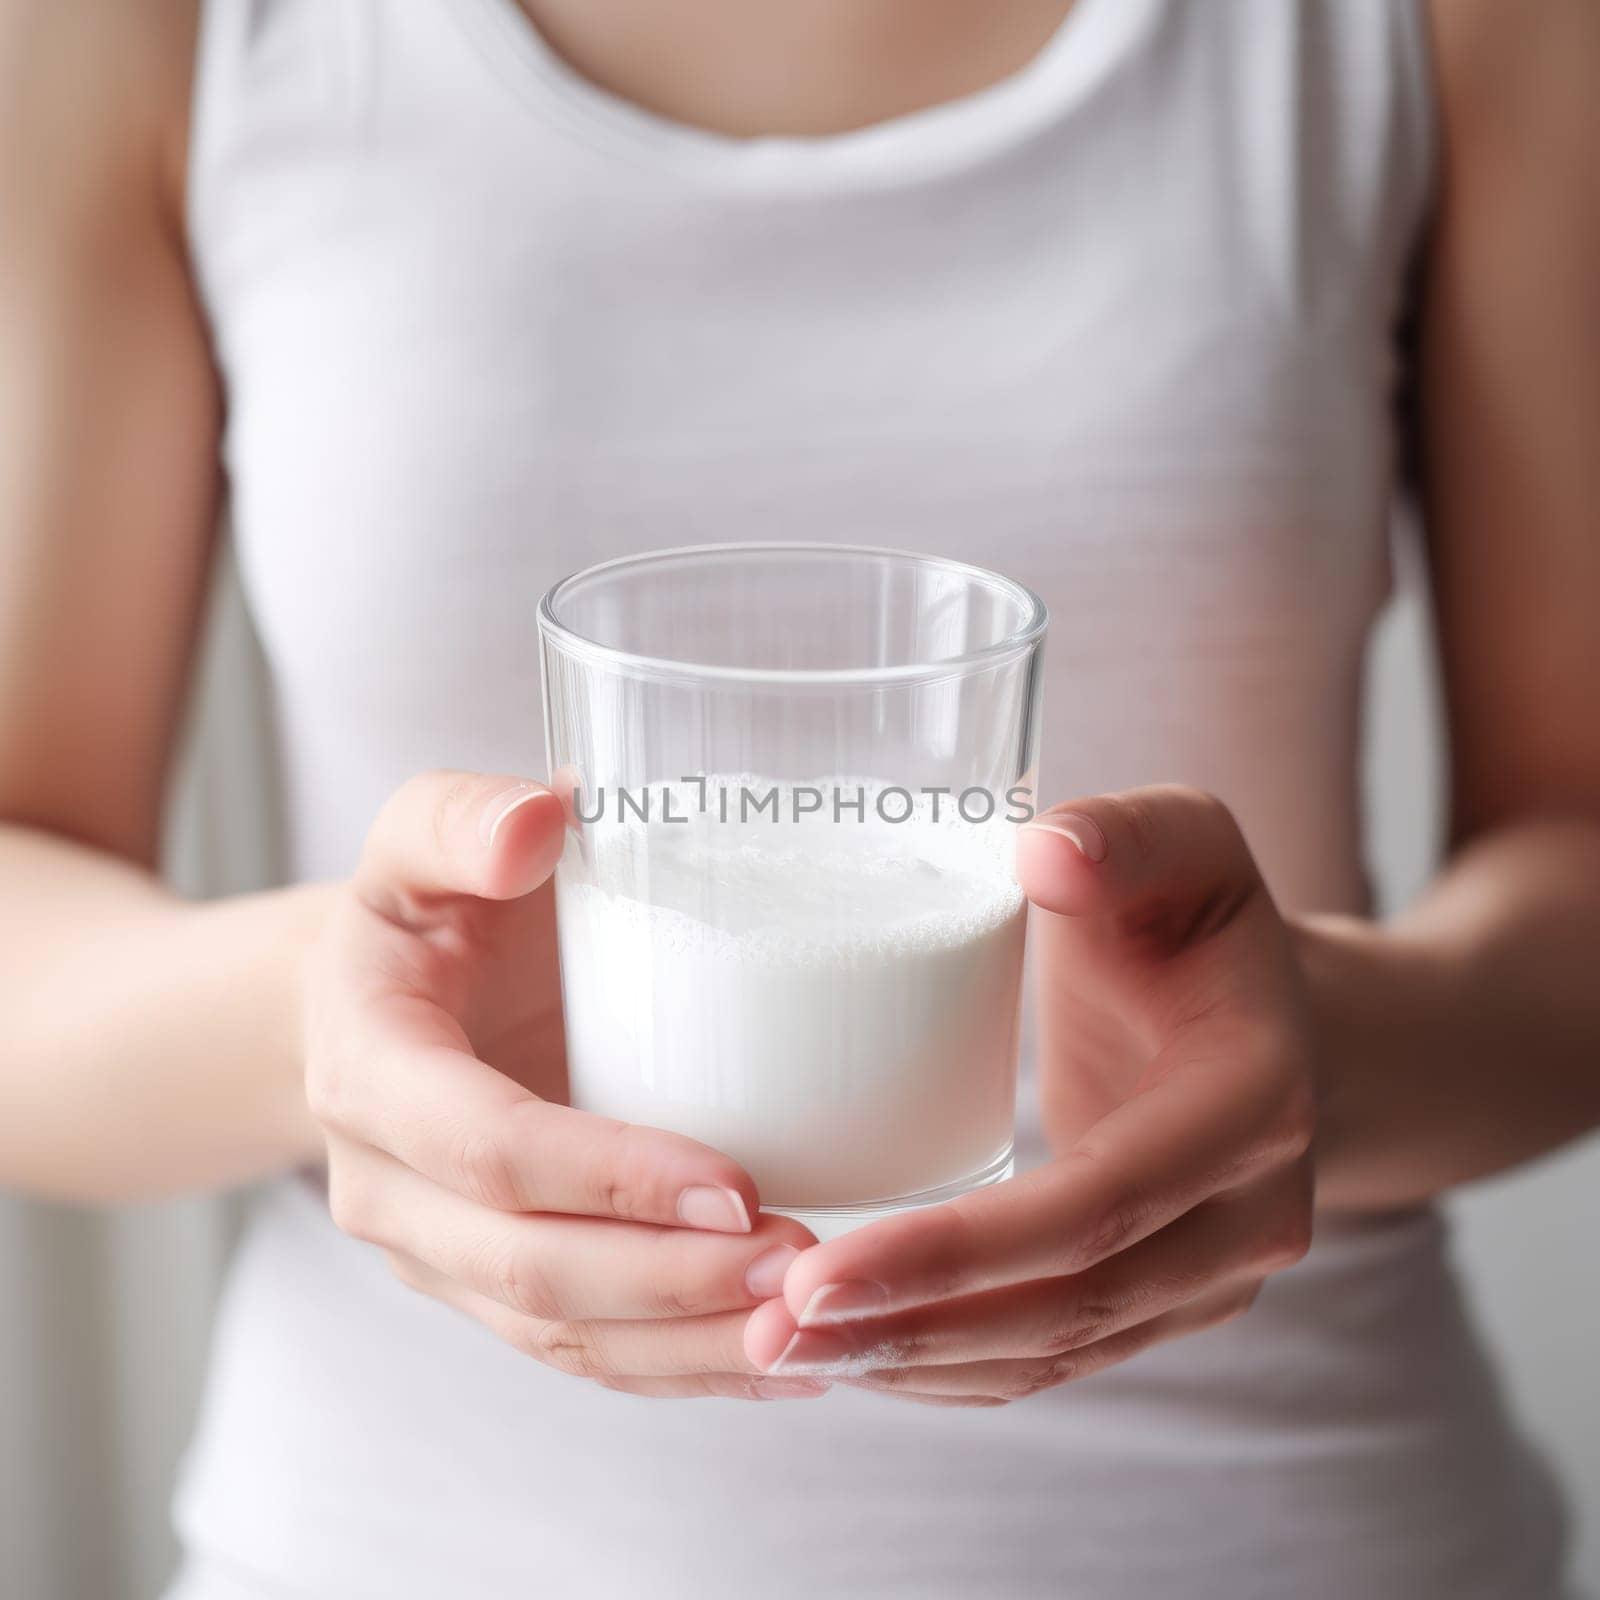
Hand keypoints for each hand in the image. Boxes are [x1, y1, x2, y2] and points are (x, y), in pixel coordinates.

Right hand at [303, 770, 820, 1400]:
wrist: (388, 996)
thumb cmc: (428, 907)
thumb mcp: (421, 836)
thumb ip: (464, 818)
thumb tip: (539, 821)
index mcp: (369, 1068)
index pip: (488, 1150)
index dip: (608, 1177)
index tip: (735, 1183)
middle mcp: (388, 1186)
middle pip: (529, 1266)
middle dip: (670, 1284)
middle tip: (804, 1266)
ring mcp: (436, 1252)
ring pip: (560, 1334)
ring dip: (688, 1348)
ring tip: (810, 1328)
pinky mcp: (490, 1285)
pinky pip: (581, 1351)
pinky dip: (680, 1368)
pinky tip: (780, 1362)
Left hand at [744, 786, 1315, 1403]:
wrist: (1273, 1014)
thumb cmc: (1197, 913)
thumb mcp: (1182, 840)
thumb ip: (1122, 836)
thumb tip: (1043, 855)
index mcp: (1256, 1099)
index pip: (1098, 1205)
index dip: (958, 1251)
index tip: (819, 1271)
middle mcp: (1252, 1215)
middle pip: (1069, 1305)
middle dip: (910, 1327)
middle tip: (767, 1326)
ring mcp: (1216, 1275)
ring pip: (1057, 1352)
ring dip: (915, 1365)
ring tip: (779, 1351)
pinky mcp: (1169, 1301)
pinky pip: (1058, 1356)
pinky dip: (953, 1366)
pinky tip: (857, 1354)